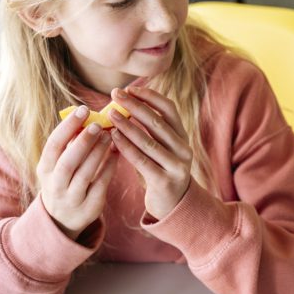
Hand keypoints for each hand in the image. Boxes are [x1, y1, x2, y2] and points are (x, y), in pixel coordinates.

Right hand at [37, 105, 119, 238]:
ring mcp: (72, 198)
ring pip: (85, 174)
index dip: (68, 126)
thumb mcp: (58, 164)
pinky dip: (109, 167)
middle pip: (68, 161)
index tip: (83, 109)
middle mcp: (55, 184)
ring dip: (99, 153)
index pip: (53, 145)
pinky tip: (118, 152)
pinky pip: (101, 184)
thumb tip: (88, 115)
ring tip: (110, 135)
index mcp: (44, 169)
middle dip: (84, 141)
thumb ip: (70, 144)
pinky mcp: (89, 207)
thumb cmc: (64, 181)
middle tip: (99, 124)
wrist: (62, 220)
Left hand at [107, 86, 193, 220]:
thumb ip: (149, 129)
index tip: (129, 88)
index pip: (169, 109)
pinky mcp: (165, 181)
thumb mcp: (161, 148)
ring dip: (127, 125)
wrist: (173, 205)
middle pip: (157, 122)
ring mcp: (176, 166)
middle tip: (115, 94)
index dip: (150, 96)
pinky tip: (113, 137)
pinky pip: (142, 160)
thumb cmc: (160, 171)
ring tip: (110, 113)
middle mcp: (183, 149)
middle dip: (134, 106)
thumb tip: (124, 102)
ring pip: (149, 141)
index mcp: (182, 136)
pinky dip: (127, 146)